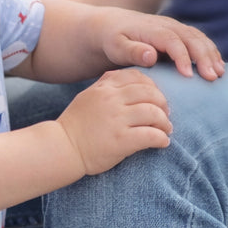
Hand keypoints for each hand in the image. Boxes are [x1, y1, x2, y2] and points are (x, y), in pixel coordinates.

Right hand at [57, 68, 171, 175]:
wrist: (61, 149)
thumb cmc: (75, 126)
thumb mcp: (87, 97)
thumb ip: (106, 86)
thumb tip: (130, 79)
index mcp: (104, 89)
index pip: (137, 78)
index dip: (152, 87)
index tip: (155, 99)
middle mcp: (111, 100)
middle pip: (150, 94)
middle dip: (163, 104)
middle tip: (165, 115)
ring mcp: (117, 120)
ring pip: (154, 113)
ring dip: (164, 122)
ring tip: (165, 130)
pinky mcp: (121, 141)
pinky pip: (152, 136)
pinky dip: (162, 139)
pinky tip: (162, 143)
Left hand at [95, 7, 224, 80]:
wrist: (112, 26)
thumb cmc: (113, 40)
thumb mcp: (116, 46)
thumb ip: (132, 51)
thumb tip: (152, 56)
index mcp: (152, 29)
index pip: (172, 41)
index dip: (182, 57)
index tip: (189, 76)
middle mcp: (168, 26)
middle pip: (192, 38)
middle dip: (204, 57)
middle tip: (212, 77)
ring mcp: (175, 28)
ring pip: (199, 39)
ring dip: (211, 55)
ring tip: (219, 74)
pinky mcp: (179, 34)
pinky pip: (199, 41)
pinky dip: (210, 52)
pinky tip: (218, 67)